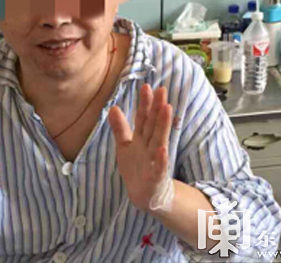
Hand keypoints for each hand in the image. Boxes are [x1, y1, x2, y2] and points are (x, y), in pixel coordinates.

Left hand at [108, 84, 172, 211]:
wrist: (143, 194)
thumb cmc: (136, 167)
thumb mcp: (124, 145)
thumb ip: (120, 127)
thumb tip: (113, 107)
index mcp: (142, 138)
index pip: (143, 118)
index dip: (144, 103)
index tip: (146, 86)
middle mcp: (150, 145)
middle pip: (153, 124)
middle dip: (157, 107)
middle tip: (162, 89)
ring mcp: (154, 160)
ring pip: (159, 140)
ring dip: (163, 125)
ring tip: (167, 108)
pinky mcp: (156, 177)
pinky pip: (159, 167)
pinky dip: (160, 159)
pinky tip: (162, 150)